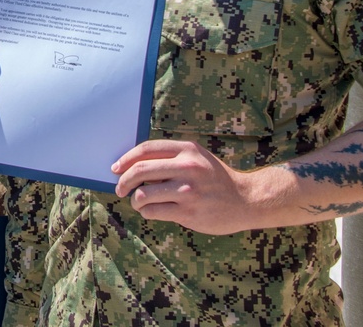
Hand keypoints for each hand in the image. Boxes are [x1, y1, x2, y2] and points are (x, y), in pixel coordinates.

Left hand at [111, 139, 259, 234]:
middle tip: (120, 189)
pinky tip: (151, 211)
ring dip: (135, 200)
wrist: (246, 200)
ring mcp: (188, 191)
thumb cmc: (214, 178)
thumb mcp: (196, 158)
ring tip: (138, 202)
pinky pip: (153, 212)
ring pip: (143, 194)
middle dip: (123, 181)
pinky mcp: (189, 212)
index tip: (115, 168)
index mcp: (187, 150)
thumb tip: (131, 165)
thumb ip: (169, 157)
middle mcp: (187, 167)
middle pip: (140, 171)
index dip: (126, 159)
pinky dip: (146, 212)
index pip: (145, 150)